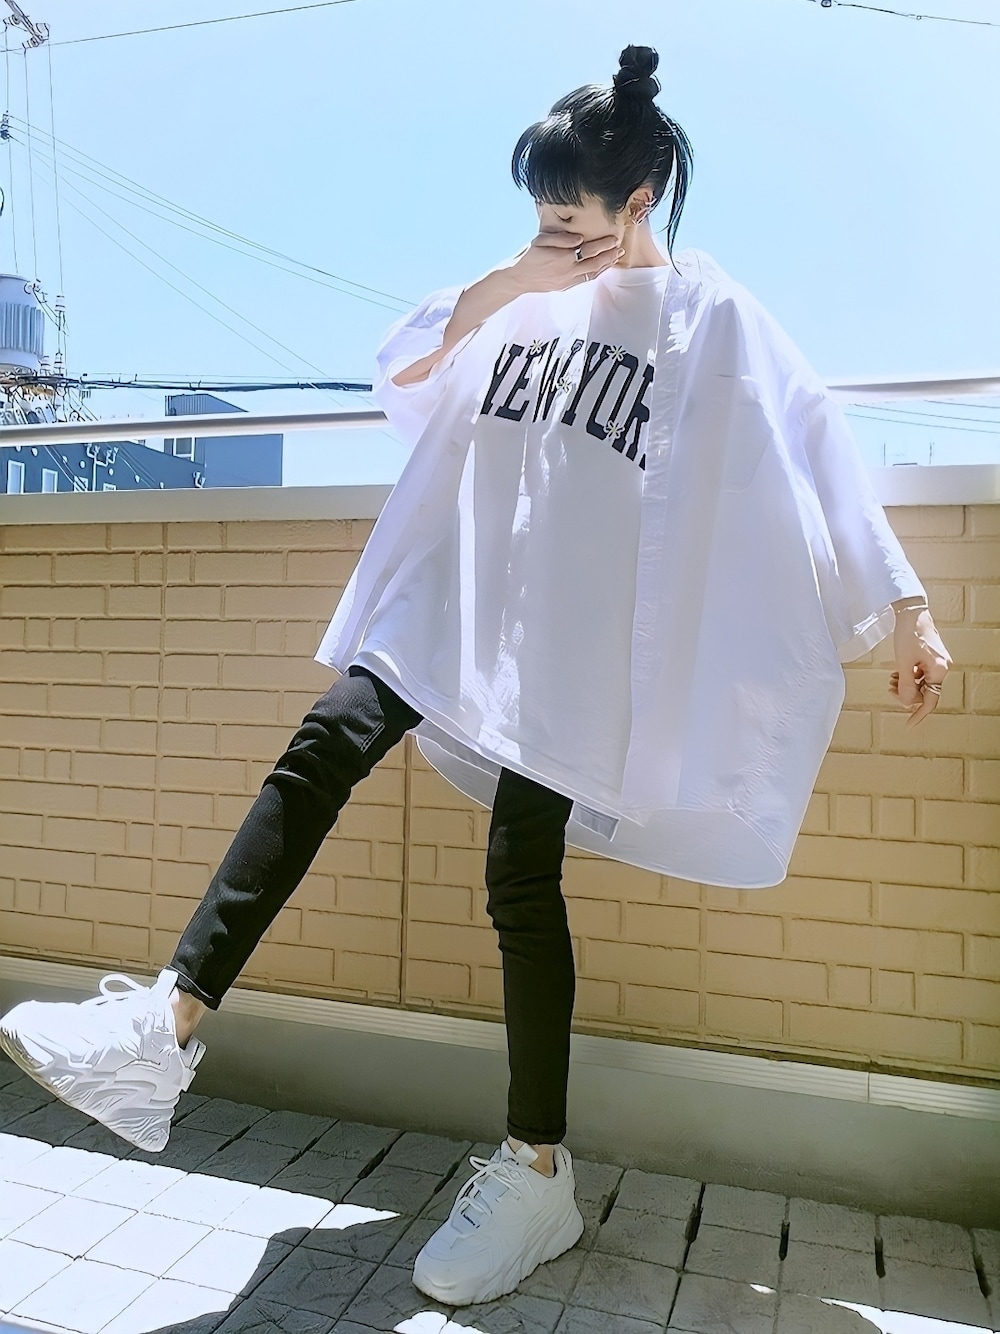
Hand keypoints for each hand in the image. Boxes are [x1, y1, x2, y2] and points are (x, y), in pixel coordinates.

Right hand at [509, 229, 624, 293]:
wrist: (518, 278)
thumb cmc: (528, 256)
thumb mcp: (542, 240)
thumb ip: (562, 238)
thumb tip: (579, 238)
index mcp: (564, 257)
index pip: (589, 249)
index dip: (603, 244)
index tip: (614, 238)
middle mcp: (569, 270)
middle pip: (595, 263)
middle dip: (609, 256)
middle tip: (620, 249)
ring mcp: (568, 281)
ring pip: (592, 274)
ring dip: (605, 266)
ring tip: (615, 258)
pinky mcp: (565, 287)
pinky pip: (585, 280)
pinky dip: (596, 274)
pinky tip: (601, 269)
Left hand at [888, 608, 951, 727]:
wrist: (911, 612)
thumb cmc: (908, 634)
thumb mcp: (903, 662)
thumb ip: (906, 685)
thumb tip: (907, 703)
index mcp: (939, 670)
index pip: (930, 700)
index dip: (918, 714)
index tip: (908, 724)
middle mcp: (942, 668)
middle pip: (925, 692)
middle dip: (907, 694)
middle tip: (890, 688)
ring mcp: (938, 662)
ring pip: (921, 683)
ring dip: (906, 684)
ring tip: (891, 679)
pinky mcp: (932, 657)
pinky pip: (920, 674)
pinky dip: (908, 676)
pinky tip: (897, 672)